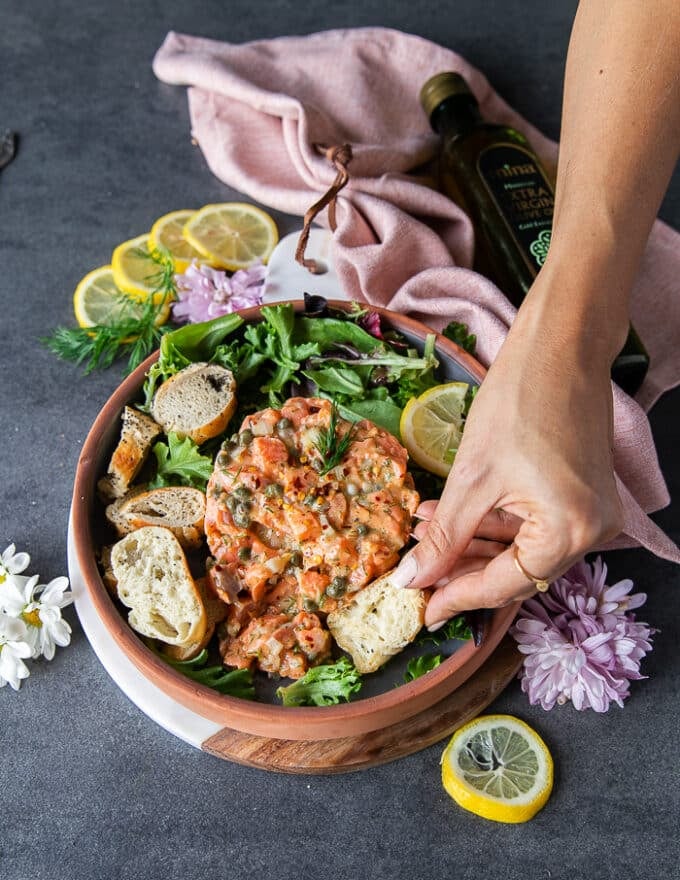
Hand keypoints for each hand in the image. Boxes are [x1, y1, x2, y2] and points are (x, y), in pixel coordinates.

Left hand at [393, 283, 624, 627]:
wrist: (560, 345)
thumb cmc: (519, 402)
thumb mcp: (472, 478)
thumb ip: (444, 538)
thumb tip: (413, 581)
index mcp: (572, 532)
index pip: (507, 585)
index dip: (459, 598)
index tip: (422, 609)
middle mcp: (592, 531)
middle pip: (517, 571)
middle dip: (461, 568)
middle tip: (417, 571)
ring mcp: (591, 511)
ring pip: (522, 547)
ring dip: (472, 542)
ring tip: (422, 532)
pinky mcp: (581, 493)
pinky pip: (533, 523)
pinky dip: (493, 522)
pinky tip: (450, 515)